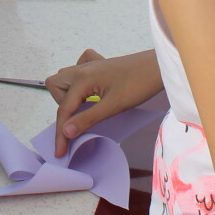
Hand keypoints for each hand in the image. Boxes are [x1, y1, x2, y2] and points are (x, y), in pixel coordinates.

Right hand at [45, 49, 162, 157]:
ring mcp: (90, 64)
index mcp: (83, 79)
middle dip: (62, 106)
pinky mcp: (100, 63)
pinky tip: (90, 87)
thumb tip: (66, 131)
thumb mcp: (113, 106)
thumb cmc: (138, 85)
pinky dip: (79, 79)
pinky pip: (79, 67)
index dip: (60, 133)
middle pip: (56, 86)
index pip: (64, 108)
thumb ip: (88, 118)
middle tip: (79, 118)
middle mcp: (82, 69)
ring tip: (85, 106)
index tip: (60, 152)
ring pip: (66, 77)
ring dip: (69, 93)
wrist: (158, 67)